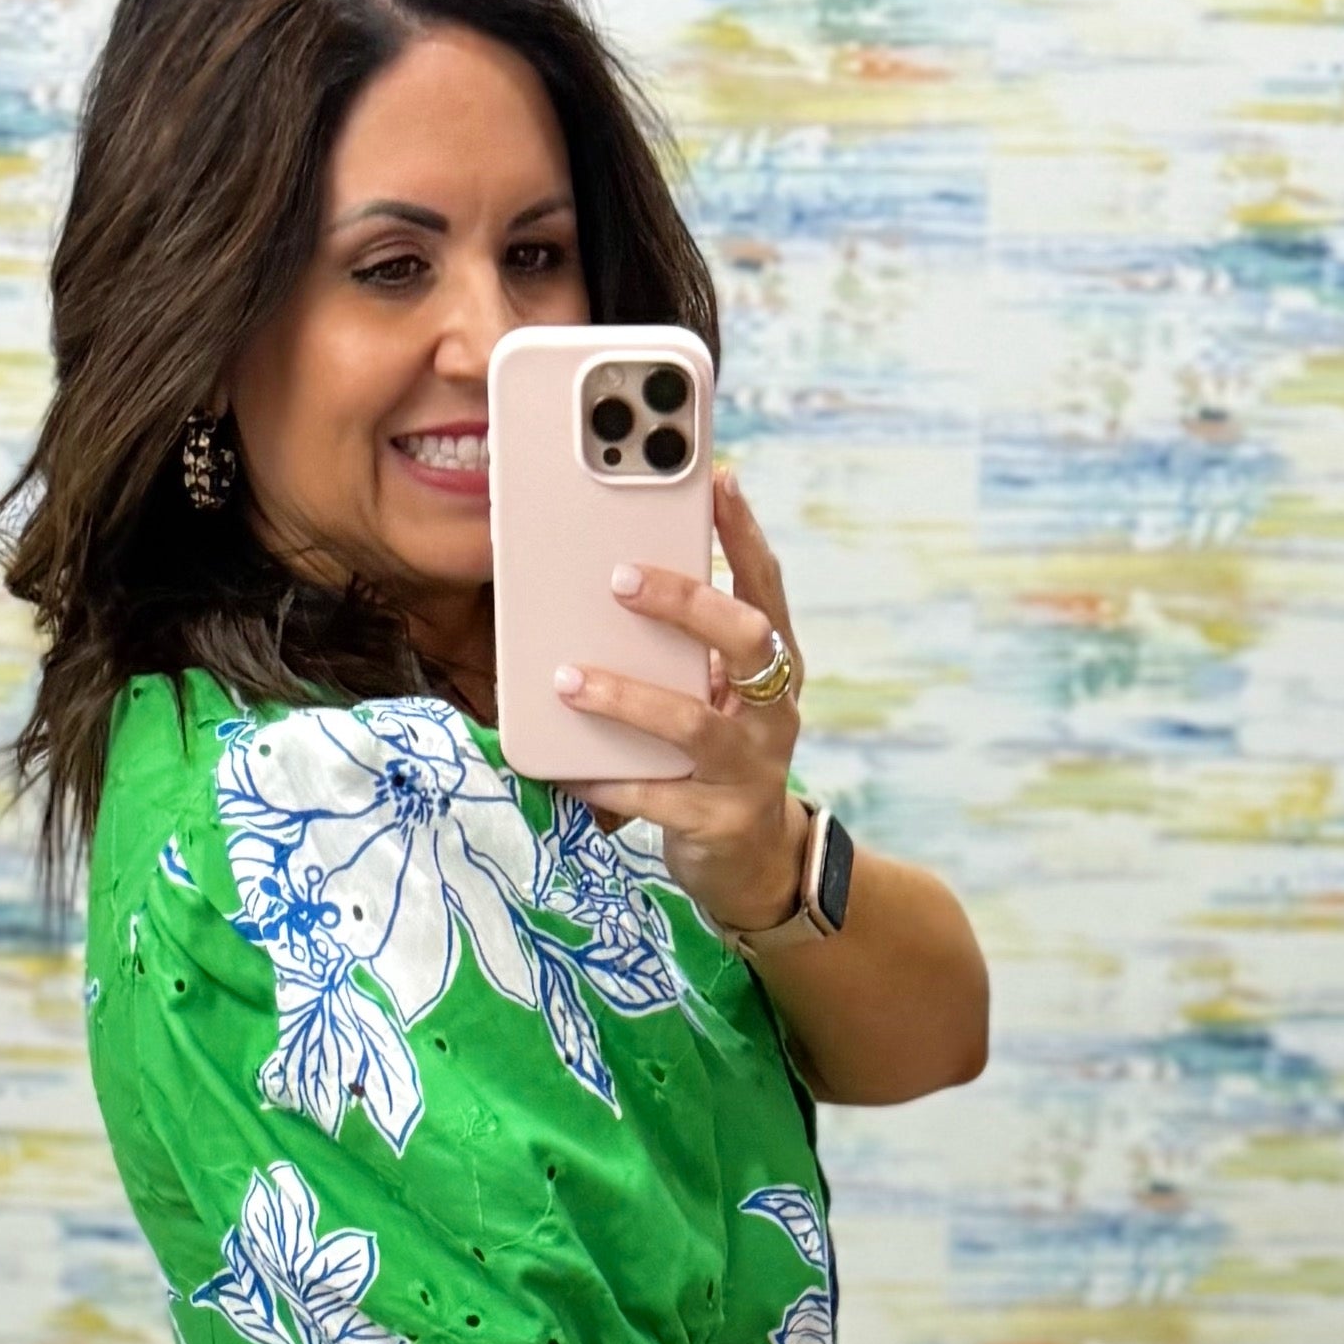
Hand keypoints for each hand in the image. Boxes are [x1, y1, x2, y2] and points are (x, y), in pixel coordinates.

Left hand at [553, 468, 807, 933]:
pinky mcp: (719, 822)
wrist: (754, 864)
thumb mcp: (714, 699)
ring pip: (692, 723)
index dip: (745, 533)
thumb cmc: (718, 759)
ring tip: (568, 680)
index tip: (717, 479)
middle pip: (748, 640)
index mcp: (776, 669)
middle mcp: (774, 712)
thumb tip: (608, 585)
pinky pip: (657, 798)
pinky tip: (568, 770)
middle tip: (620, 579)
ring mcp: (751, 769)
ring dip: (626, 697)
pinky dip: (608, 780)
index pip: (767, 587)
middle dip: (687, 603)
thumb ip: (683, 653)